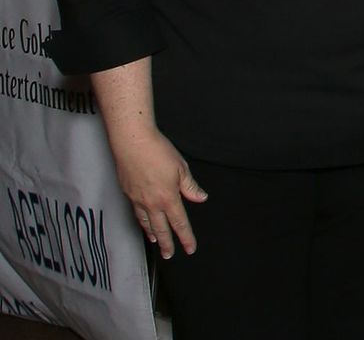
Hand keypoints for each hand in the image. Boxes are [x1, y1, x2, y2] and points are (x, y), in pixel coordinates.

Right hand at [106, 127, 206, 258]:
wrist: (132, 142)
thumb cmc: (158, 151)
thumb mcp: (181, 168)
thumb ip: (190, 187)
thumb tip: (200, 198)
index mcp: (168, 197)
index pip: (180, 223)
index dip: (186, 237)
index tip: (190, 248)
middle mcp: (151, 203)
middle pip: (161, 229)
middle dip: (167, 243)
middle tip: (170, 255)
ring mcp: (137, 199)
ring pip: (146, 223)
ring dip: (152, 234)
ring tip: (156, 242)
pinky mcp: (128, 193)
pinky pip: (137, 213)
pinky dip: (142, 222)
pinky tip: (144, 223)